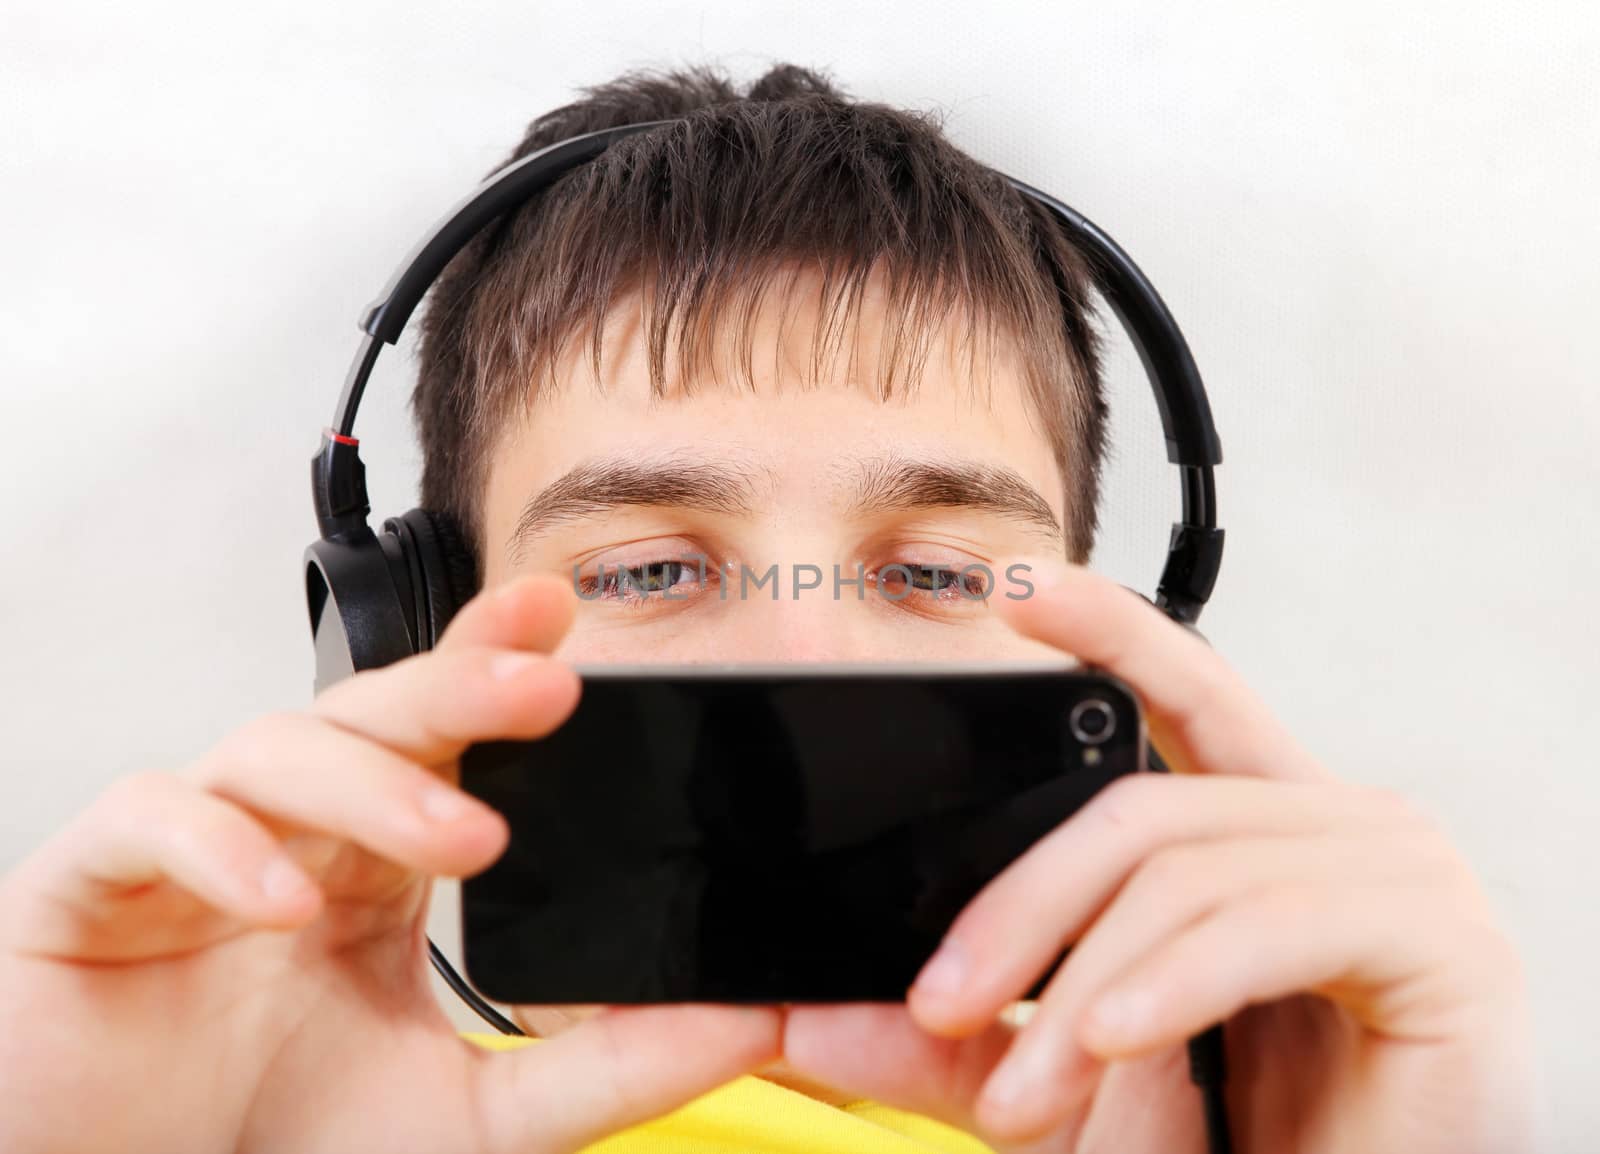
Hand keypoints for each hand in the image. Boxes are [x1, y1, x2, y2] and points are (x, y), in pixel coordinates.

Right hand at [0, 574, 780, 1153]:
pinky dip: (218, 846)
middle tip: (549, 688)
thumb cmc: (280, 1138)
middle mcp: (293, 830)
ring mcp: (193, 849)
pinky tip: (286, 898)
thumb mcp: (474, 1116)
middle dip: (461, 685)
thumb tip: (756, 1020)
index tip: (566, 617)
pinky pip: (146, 822)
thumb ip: (606, 1069)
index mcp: (377, 856)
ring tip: (462, 836)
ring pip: (277, 749)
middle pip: (377, 711)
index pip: (443, 728)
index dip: (492, 657)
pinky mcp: (89, 889)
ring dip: (372, 782)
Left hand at [779, 562, 1536, 1153]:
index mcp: (1257, 826)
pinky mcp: (1440, 936)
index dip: (1107, 629)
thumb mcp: (1067, 1081)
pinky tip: (1111, 1036)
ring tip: (1024, 1097)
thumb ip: (954, 1045)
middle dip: (1021, 899)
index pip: (1181, 691)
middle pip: (1140, 802)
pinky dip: (1172, 982)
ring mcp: (1397, 865)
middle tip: (938, 998)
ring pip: (1185, 867)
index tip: (1013, 587)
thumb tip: (807, 1024)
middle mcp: (1332, 820)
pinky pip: (1268, 921)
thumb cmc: (1237, 1147)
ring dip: (1080, 984)